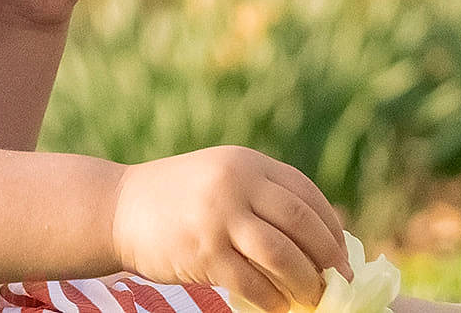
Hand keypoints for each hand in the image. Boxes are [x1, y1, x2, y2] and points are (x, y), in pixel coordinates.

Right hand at [111, 146, 352, 312]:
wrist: (119, 208)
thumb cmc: (178, 198)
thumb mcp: (221, 177)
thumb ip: (262, 195)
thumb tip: (318, 238)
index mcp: (246, 162)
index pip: (306, 193)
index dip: (330, 226)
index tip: (341, 252)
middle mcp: (236, 184)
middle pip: (302, 223)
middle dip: (328, 257)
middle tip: (340, 281)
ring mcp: (219, 217)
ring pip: (283, 255)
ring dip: (306, 282)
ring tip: (313, 297)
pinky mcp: (204, 252)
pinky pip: (253, 282)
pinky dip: (273, 299)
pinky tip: (278, 305)